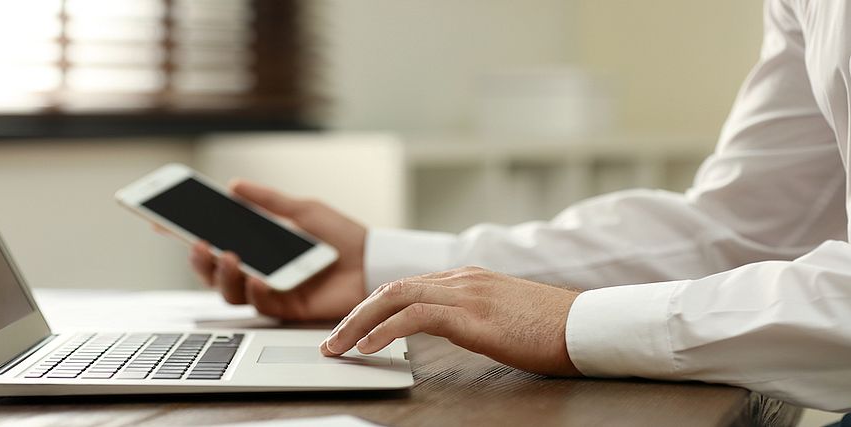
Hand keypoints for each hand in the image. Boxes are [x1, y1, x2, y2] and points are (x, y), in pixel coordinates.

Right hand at [186, 180, 367, 320]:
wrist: (374, 262)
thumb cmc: (344, 237)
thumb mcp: (303, 211)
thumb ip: (269, 201)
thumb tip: (234, 185)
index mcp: (260, 246)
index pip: (216, 240)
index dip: (187, 233)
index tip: (163, 221)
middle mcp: (259, 270)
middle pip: (214, 272)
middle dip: (199, 260)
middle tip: (199, 243)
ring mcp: (270, 291)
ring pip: (229, 291)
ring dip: (221, 275)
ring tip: (226, 255)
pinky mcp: (287, 308)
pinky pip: (260, 303)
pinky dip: (255, 289)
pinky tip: (259, 278)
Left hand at [320, 266, 582, 376]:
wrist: (587, 325)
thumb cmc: (551, 328)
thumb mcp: (501, 317)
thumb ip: (470, 316)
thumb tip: (446, 330)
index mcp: (466, 278)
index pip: (404, 286)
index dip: (371, 308)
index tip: (351, 330)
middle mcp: (461, 279)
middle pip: (390, 288)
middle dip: (354, 315)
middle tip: (331, 341)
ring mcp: (466, 292)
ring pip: (395, 297)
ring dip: (359, 323)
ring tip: (338, 347)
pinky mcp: (473, 315)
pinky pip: (415, 317)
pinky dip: (385, 331)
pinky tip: (369, 347)